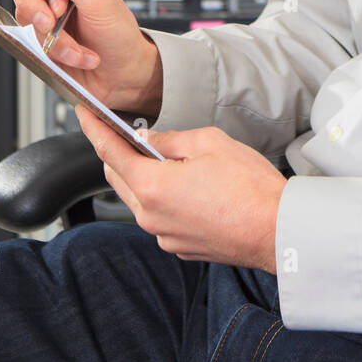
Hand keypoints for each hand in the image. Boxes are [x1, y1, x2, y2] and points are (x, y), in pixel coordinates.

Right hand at [3, 0, 161, 115]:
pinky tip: (75, 55)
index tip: (62, 2)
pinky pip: (28, 37)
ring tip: (77, 46)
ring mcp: (44, 7)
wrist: (119, 72)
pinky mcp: (38, 31)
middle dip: (35, 7)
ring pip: (23, 12)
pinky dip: (54, 51)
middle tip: (53, 22)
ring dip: (53, 37)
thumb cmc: (117, 31)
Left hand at [74, 108, 286, 273]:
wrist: (277, 231)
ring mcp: (164, 235)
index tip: (84, 114)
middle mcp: (150, 216)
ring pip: (138, 199)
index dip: (93, 129)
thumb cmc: (250, 187)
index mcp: (153, 186)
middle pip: (118, 178)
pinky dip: (161, 198)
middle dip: (118, 153)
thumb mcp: (209, 142)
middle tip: (129, 133)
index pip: (109, 152)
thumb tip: (149, 139)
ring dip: (143, 176)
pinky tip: (186, 186)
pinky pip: (158, 217)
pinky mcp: (180, 247)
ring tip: (169, 159)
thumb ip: (171, 138)